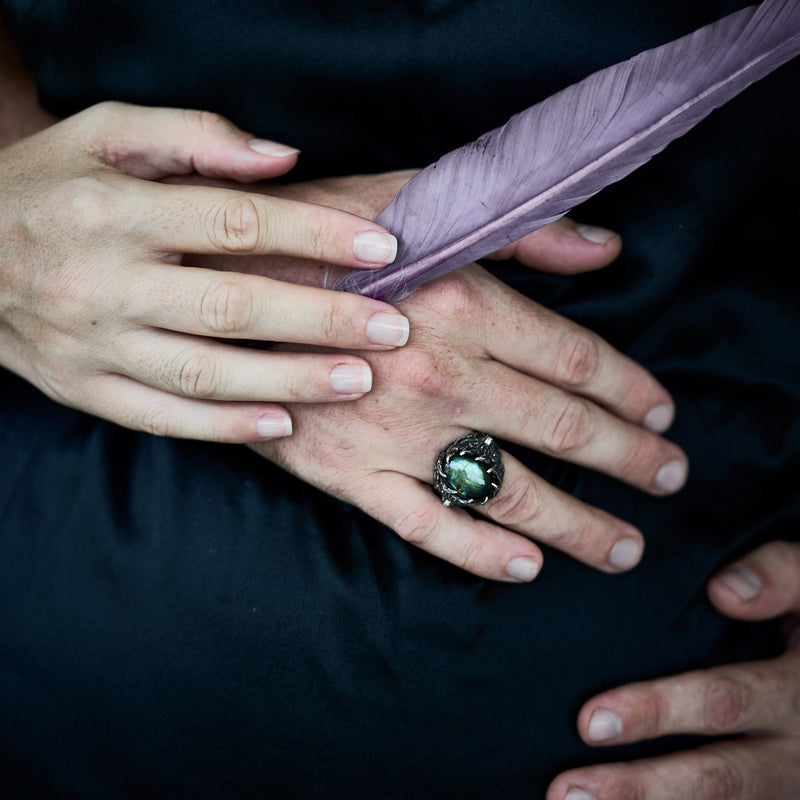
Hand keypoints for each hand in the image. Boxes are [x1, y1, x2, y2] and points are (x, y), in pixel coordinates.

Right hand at [0, 102, 409, 440]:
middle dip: (320, 321)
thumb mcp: (105, 132)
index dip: (314, 237)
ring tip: (356, 382)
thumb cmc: (50, 185)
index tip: (380, 249)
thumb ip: (194, 135)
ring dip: (286, 380)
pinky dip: (224, 425)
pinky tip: (282, 425)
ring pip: (204, 372)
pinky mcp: (84, 387)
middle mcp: (104, 281)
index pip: (234, 224)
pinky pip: (160, 417)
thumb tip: (285, 160)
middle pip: (232, 307)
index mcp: (114, 209)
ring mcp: (93, 343)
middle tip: (391, 330)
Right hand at [235, 173, 687, 580]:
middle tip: (667, 481)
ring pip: (509, 492)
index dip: (633, 393)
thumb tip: (604, 247)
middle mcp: (444, 376)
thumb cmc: (317, 233)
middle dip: (629, 462)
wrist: (212, 281)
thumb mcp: (417, 201)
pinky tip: (524, 566)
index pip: (580, 362)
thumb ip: (518, 227)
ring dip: (577, 524)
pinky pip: (426, 526)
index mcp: (467, 306)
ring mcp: (396, 435)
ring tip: (621, 546)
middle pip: (565, 431)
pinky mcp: (348, 474)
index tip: (662, 416)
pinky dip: (479, 551)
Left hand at [548, 540, 799, 799]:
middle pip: (714, 778)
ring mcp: (782, 781)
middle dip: (639, 785)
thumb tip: (725, 592)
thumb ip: (778, 577)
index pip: (721, 703)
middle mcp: (792, 750)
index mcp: (796, 691)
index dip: (656, 712)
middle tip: (568, 789)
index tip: (589, 720)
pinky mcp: (767, 791)